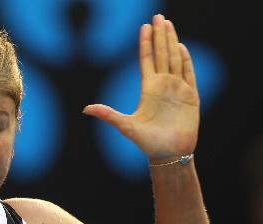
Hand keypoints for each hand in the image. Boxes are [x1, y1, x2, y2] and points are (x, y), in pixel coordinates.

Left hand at [83, 14, 199, 159]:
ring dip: (172, 41)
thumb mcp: (125, 126)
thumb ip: (108, 115)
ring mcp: (177, 89)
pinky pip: (188, 73)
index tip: (144, 26)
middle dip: (160, 35)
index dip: (146, 43)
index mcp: (148, 89)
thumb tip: (85, 109)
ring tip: (169, 24)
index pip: (146, 60)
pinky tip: (181, 47)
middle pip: (161, 54)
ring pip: (174, 59)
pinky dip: (185, 60)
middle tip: (158, 16)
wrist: (169, 153)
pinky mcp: (190, 96)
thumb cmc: (147, 142)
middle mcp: (163, 85)